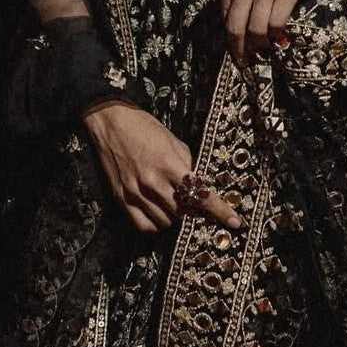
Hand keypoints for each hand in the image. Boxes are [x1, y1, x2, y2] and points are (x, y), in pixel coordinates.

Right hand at [83, 102, 242, 233]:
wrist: (111, 122)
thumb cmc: (145, 127)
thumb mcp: (173, 141)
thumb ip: (188, 165)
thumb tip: (202, 184)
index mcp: (170, 165)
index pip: (201, 195)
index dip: (220, 210)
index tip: (235, 222)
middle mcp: (153, 182)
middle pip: (184, 213)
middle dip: (194, 212)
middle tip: (196, 205)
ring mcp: (136, 192)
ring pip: (165, 221)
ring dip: (175, 217)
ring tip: (175, 204)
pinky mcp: (122, 198)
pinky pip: (144, 225)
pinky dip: (156, 224)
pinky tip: (160, 213)